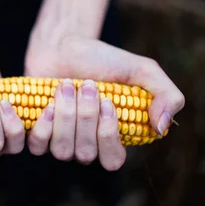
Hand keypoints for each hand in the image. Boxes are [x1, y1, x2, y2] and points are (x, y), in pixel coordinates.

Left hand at [24, 35, 184, 170]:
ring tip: (66, 87)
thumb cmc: (103, 59)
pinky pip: (38, 147)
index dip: (108, 136)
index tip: (107, 102)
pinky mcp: (38, 134)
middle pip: (86, 153)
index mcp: (113, 137)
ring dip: (64, 116)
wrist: (63, 45)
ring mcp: (61, 142)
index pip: (113, 160)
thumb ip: (166, 95)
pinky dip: (43, 126)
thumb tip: (161, 128)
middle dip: (85, 117)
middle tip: (86, 85)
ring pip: (62, 150)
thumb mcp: (142, 70)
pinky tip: (47, 104)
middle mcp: (87, 145)